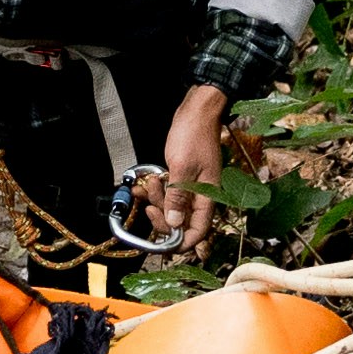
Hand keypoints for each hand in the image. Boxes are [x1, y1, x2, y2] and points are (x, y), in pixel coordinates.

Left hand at [135, 86, 233, 249]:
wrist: (196, 111)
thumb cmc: (194, 134)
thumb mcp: (182, 168)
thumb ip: (177, 198)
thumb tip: (173, 224)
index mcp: (208, 197)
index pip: (197, 232)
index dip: (180, 241)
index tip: (161, 242)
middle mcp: (202, 196)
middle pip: (180, 222)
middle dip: (162, 215)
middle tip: (149, 204)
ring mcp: (192, 188)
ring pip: (171, 208)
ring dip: (156, 200)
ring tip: (148, 184)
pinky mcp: (182, 179)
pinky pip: (168, 193)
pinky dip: (155, 191)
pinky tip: (143, 185)